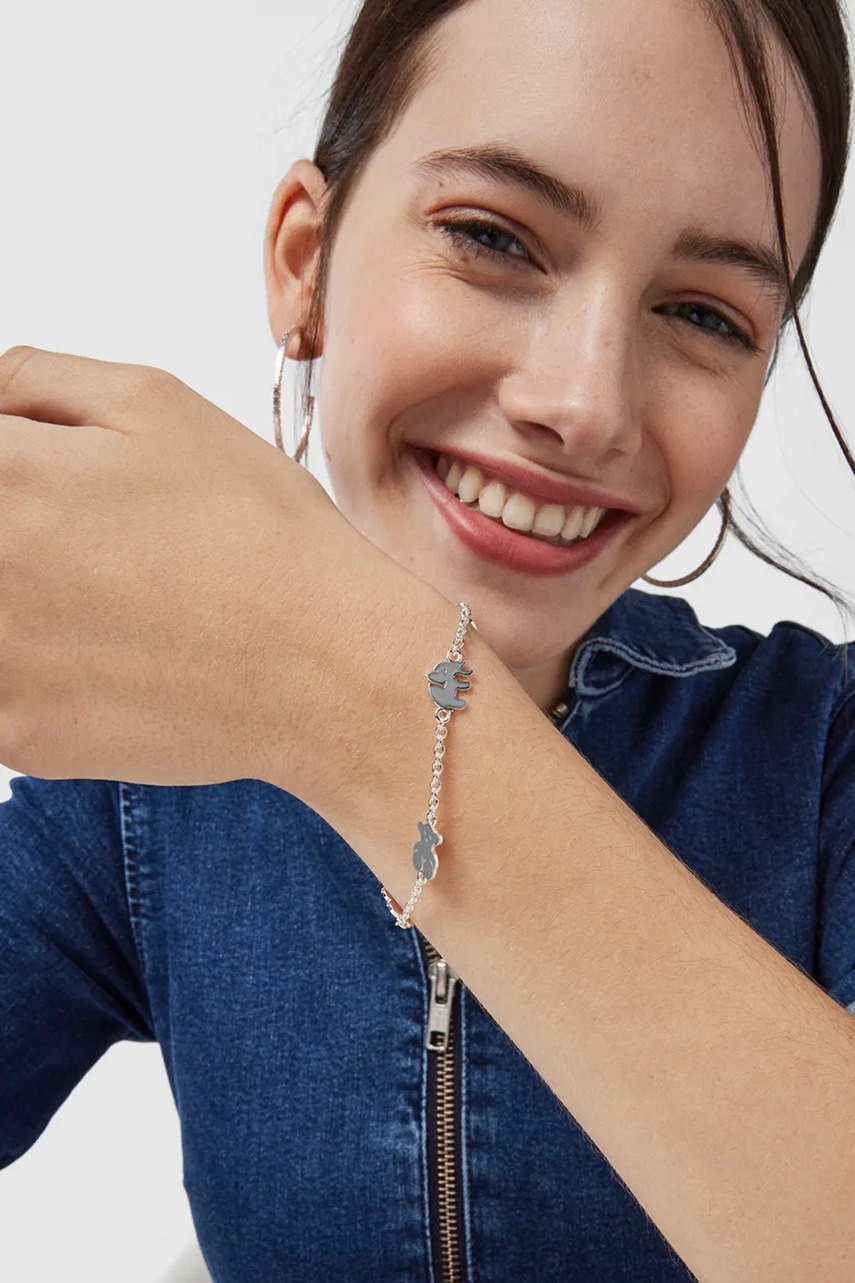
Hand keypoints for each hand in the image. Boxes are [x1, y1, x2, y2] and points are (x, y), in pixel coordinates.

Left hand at [0, 345, 352, 785]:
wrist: (327, 669)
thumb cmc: (260, 536)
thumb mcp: (155, 402)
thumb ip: (33, 379)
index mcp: (5, 477)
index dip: (12, 461)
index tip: (38, 475)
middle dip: (22, 527)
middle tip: (87, 544)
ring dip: (23, 601)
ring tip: (97, 600)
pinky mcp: (16, 734)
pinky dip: (30, 671)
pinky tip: (94, 659)